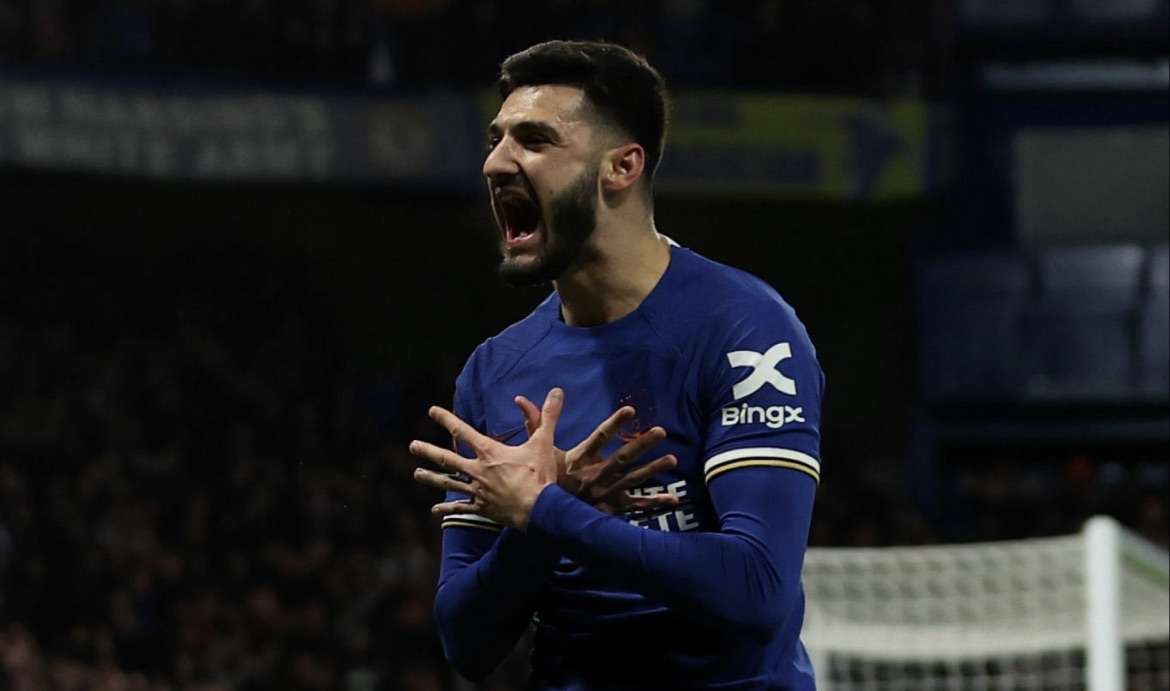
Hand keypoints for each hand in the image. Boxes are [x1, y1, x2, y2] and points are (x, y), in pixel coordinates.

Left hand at [410, 388, 563, 530]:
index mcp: (489, 452)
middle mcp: (477, 471)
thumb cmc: (540, 475)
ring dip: (431, 478)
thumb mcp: (544, 442)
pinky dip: (447, 508)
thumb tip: (557, 391)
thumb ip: (548, 416)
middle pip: (447, 458)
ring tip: (416, 474)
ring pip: (448, 483)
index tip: (431, 411)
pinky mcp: (482, 508)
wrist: (540, 510)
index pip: (462, 431)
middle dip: (428, 450)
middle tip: (412, 446)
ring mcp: (478, 491)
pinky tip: (435, 510)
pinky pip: (460, 508)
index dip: (446, 419)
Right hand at [514, 396, 678, 515]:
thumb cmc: (544, 479)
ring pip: (634, 479)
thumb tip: (521, 398)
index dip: (615, 423)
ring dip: (654, 469)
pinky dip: (655, 503)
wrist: (543, 517)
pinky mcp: (614, 508)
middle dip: (643, 445)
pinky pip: (636, 506)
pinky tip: (674, 498)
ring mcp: (607, 492)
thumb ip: (535, 422)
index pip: (601, 436)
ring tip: (673, 459)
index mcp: (581, 458)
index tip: (631, 410)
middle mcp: (597, 474)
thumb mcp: (539, 450)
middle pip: (623, 457)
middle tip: (661, 430)